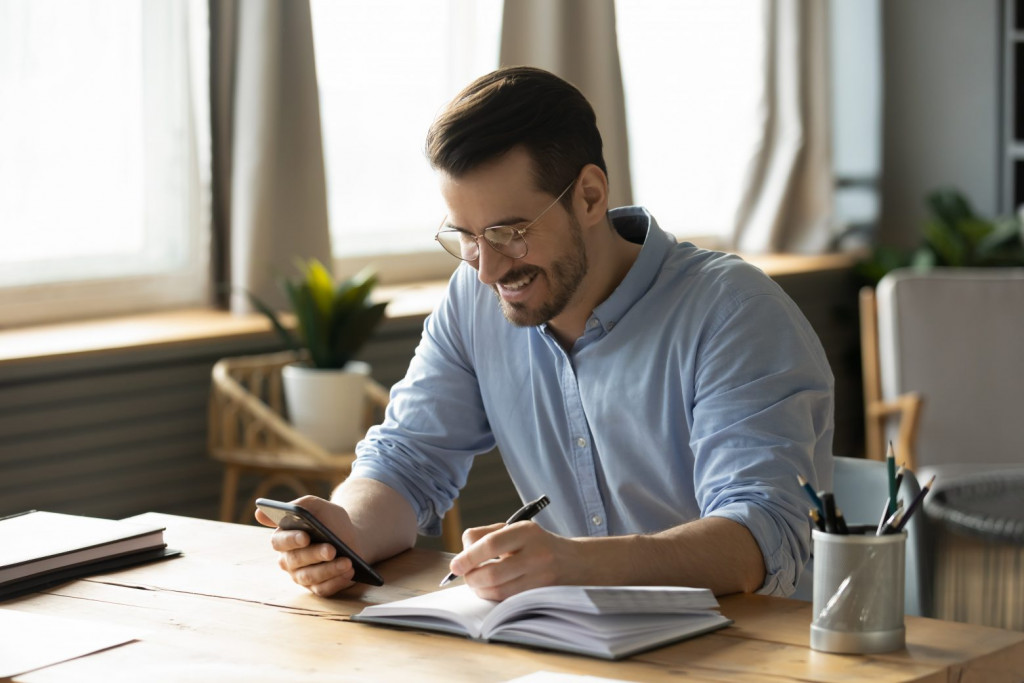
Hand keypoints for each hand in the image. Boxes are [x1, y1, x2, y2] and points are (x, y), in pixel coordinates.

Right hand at [254, 495, 359, 596]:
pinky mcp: (317, 587)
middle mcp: (288, 560)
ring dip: (330, 569)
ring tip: (347, 562)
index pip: (279, 541)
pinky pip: (323, 589)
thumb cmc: (329, 520)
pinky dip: (337, 581)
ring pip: (310, 576)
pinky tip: (349, 572)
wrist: (350, 536)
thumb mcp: (319, 507)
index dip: (291, 540)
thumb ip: (300, 505)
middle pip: (296, 559)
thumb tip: (268, 512)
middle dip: (315, 554)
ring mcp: (301, 576)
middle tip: (332, 549)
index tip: (305, 537)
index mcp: (283, 538)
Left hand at [448, 521, 577, 600]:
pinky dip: (493, 596)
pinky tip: (491, 588)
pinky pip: (507, 600)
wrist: (573, 562)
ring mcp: (540, 577)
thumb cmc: (535, 544)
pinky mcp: (539, 594)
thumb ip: (485, 536)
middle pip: (492, 573)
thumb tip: (461, 555)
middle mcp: (536, 554)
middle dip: (471, 578)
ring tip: (477, 582)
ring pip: (498, 591)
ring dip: (480, 589)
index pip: (491, 544)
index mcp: (526, 532)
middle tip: (465, 575)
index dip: (468, 556)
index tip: (455, 566)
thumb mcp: (515, 530)